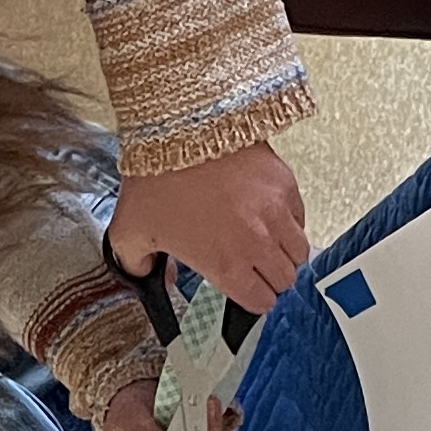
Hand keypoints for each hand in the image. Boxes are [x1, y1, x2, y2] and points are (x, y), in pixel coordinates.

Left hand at [108, 142, 307, 312]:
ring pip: (299, 252)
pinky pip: (301, 217)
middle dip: (270, 280)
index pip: (260, 302)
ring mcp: (276, 213)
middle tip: (255, 268)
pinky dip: (290, 223)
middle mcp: (258, 244)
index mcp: (225, 265)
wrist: (179, 128)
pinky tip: (270, 216)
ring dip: (285, 254)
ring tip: (267, 244)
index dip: (253, 301)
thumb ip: (138, 266)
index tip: (246, 292)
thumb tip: (157, 277)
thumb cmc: (155, 179)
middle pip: (284, 279)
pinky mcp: (285, 185)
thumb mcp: (129, 231)